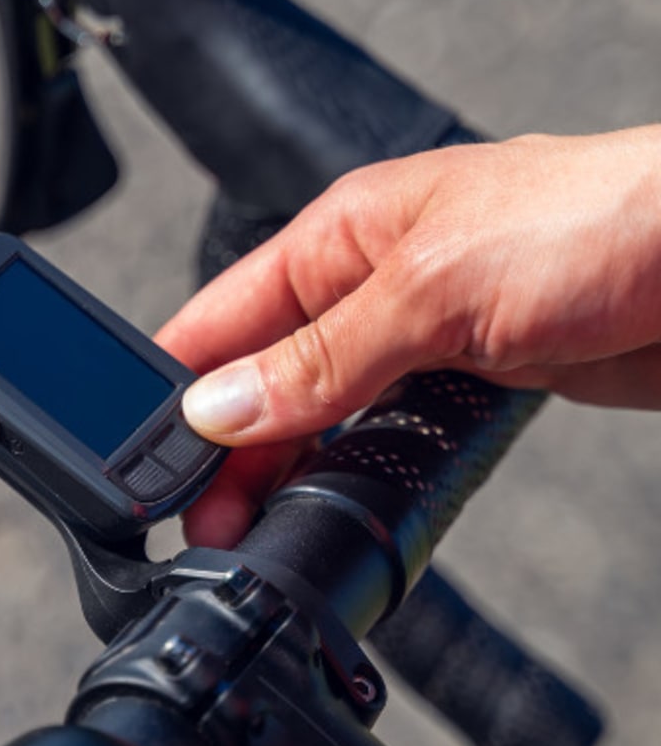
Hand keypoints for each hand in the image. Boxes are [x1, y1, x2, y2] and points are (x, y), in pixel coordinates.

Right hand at [156, 126, 660, 545]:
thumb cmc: (600, 221)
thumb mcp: (431, 289)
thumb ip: (322, 357)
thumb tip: (222, 405)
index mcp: (342, 234)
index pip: (227, 312)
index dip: (180, 381)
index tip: (144, 450)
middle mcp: (373, 283)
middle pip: (268, 373)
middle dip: (228, 444)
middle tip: (200, 520)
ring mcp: (423, 332)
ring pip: (324, 407)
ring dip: (284, 461)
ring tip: (248, 524)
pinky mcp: (474, 377)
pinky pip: (388, 430)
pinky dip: (354, 466)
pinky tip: (332, 498)